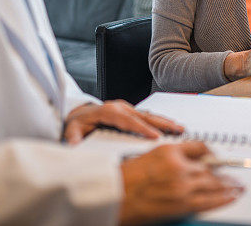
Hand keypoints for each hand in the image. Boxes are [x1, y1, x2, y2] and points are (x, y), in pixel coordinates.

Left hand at [63, 100, 183, 143]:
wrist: (78, 114)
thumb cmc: (77, 123)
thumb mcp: (71, 129)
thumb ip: (73, 136)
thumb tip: (74, 143)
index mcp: (108, 111)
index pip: (129, 121)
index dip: (143, 129)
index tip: (155, 136)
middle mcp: (120, 107)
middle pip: (143, 116)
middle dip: (162, 123)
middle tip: (177, 130)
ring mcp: (126, 108)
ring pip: (148, 115)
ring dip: (164, 121)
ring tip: (180, 128)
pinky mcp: (130, 112)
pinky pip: (146, 117)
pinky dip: (159, 121)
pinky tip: (170, 126)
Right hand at [119, 141, 242, 224]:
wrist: (115, 197)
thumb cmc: (127, 177)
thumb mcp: (151, 155)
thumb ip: (173, 154)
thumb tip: (194, 157)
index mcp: (170, 151)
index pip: (201, 146)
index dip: (212, 152)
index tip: (217, 155)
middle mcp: (179, 167)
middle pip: (211, 166)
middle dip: (225, 170)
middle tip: (237, 171)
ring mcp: (182, 187)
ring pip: (214, 183)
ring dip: (230, 184)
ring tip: (239, 186)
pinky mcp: (183, 205)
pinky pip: (210, 200)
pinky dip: (224, 198)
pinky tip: (232, 196)